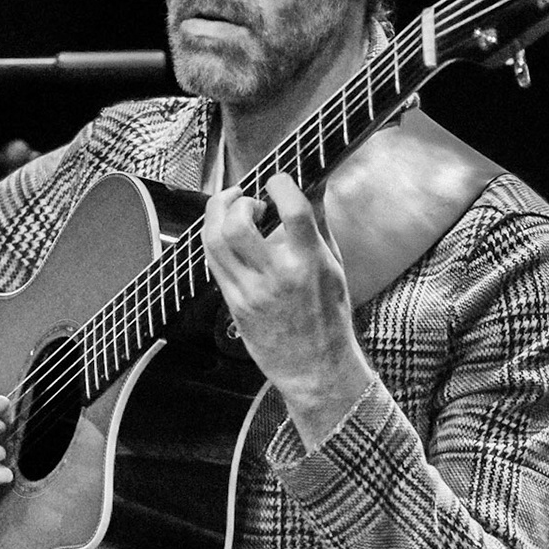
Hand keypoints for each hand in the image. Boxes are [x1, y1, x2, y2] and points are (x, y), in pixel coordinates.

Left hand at [204, 174, 375, 445]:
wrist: (315, 367)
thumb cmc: (329, 317)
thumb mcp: (334, 267)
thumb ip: (320, 225)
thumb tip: (315, 186)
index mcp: (310, 262)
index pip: (293, 210)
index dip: (280, 184)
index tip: (277, 181)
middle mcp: (278, 276)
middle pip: (239, 224)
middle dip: (237, 200)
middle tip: (248, 200)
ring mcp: (251, 292)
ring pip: (215, 241)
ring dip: (217, 215)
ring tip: (231, 211)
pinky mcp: (234, 304)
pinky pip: (213, 262)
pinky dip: (216, 240)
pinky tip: (228, 237)